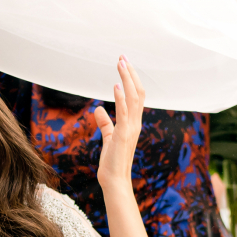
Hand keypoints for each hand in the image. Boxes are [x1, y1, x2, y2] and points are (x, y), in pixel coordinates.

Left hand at [95, 55, 144, 189]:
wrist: (114, 180)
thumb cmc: (111, 162)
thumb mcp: (108, 137)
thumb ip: (105, 123)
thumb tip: (98, 109)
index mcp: (133, 123)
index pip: (136, 96)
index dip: (131, 79)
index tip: (124, 64)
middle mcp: (135, 123)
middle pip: (138, 92)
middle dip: (130, 73)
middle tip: (122, 56)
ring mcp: (131, 128)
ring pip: (134, 98)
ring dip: (127, 79)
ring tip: (120, 63)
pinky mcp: (123, 135)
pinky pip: (124, 113)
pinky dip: (121, 98)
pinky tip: (116, 85)